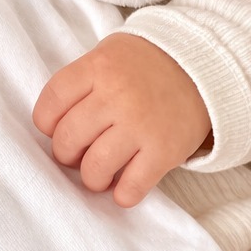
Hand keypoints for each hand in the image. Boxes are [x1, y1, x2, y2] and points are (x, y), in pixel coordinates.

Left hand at [32, 33, 210, 206]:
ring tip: (98, 174)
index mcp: (97, 68)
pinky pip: (132, 186)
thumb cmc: (144, 64)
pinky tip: (123, 188)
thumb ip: (80, 83)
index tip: (54, 128)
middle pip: (68, 138)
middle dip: (65, 154)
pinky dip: (123, 194)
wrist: (204, 64)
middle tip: (76, 154)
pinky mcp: (165, 151)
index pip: (50, 103)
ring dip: (91, 178)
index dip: (45, 123)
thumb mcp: (106, 55)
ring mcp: (140, 125)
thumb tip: (53, 124)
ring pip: (95, 167)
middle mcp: (115, 96)